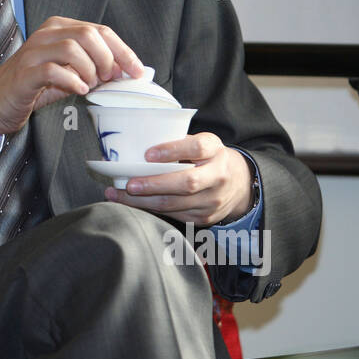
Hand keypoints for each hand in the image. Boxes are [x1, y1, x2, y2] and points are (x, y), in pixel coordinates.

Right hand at [0, 16, 143, 146]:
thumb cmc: (34, 87)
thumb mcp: (68, 73)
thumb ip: (94, 67)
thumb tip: (128, 71)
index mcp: (60, 28)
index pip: (101, 31)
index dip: (124, 51)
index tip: (137, 72)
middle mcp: (47, 34)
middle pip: (89, 34)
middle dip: (108, 60)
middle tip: (109, 80)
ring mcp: (33, 52)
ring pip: (73, 48)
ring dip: (90, 70)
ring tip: (91, 85)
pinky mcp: (25, 73)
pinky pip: (54, 70)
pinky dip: (72, 81)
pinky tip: (79, 90)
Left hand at [103, 132, 253, 225]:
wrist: (239, 183)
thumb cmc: (209, 158)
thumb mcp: (201, 142)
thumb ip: (177, 142)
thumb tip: (136, 143)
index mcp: (215, 150)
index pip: (196, 148)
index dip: (172, 150)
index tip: (147, 154)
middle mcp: (218, 176)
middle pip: (186, 183)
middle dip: (154, 185)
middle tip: (129, 184)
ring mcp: (213, 200)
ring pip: (175, 204)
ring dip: (143, 201)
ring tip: (118, 195)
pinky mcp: (204, 217)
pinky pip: (174, 215)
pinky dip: (151, 209)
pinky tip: (133, 203)